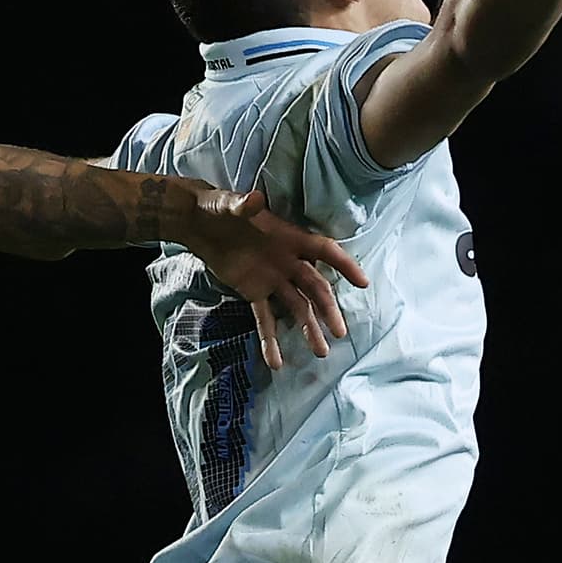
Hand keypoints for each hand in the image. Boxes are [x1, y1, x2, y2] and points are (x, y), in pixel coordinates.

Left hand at [177, 190, 367, 369]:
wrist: (198, 223)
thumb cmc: (219, 208)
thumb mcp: (229, 205)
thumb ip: (243, 205)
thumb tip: (253, 200)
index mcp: (289, 238)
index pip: (324, 251)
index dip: (344, 265)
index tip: (362, 283)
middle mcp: (287, 261)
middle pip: (314, 288)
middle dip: (327, 310)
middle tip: (339, 332)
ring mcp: (272, 279)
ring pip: (296, 307)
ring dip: (309, 329)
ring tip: (320, 352)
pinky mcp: (254, 293)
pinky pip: (265, 319)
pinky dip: (269, 340)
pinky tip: (275, 362)